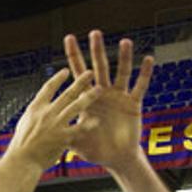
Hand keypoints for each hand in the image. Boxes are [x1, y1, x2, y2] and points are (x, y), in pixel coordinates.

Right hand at [6, 69, 98, 171]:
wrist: (21, 161)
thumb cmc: (21, 146)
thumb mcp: (24, 124)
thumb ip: (35, 114)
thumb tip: (39, 107)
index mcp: (35, 108)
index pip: (48, 88)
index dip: (58, 79)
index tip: (65, 71)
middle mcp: (46, 113)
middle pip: (66, 93)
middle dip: (79, 82)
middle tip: (89, 73)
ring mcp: (55, 124)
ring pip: (75, 106)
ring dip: (88, 97)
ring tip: (98, 89)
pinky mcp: (62, 137)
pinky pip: (78, 129)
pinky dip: (88, 125)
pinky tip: (96, 121)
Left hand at [62, 30, 153, 170]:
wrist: (115, 158)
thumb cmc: (95, 149)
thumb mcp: (75, 140)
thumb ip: (63, 131)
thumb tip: (44, 128)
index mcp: (88, 98)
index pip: (79, 74)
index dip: (74, 56)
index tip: (68, 38)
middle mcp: (104, 92)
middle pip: (100, 67)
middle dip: (97, 51)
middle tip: (94, 33)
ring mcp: (119, 96)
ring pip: (122, 73)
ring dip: (124, 58)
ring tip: (125, 42)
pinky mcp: (133, 104)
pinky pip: (140, 87)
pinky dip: (145, 74)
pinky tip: (148, 59)